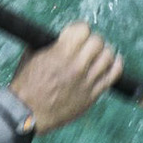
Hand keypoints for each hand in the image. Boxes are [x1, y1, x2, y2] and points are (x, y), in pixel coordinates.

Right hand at [7, 22, 123, 132]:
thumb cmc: (25, 86)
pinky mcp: (92, 95)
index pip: (83, 29)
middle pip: (98, 41)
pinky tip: (113, 62)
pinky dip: (116, 65)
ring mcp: (86, 81)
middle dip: (92, 40)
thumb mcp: (30, 57)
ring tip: (98, 54)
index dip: (79, 29)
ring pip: (108, 57)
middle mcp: (76, 65)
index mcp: (60, 53)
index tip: (76, 34)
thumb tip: (56, 38)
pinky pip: (113, 76)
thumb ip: (46, 45)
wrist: (27, 113)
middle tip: (87, 45)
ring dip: (103, 52)